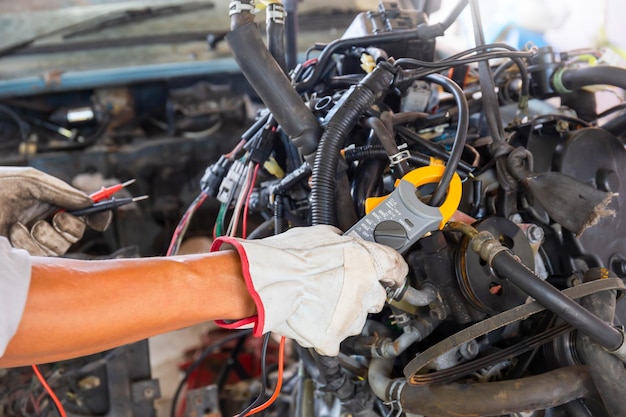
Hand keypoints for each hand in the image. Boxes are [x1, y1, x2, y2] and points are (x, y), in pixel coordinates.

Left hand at [0, 167, 110, 255]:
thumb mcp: (31, 182)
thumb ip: (62, 192)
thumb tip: (88, 202)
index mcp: (53, 202)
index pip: (84, 211)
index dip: (97, 216)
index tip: (101, 219)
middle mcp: (47, 221)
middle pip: (77, 232)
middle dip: (69, 226)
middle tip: (55, 218)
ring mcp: (35, 238)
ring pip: (61, 247)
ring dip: (43, 236)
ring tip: (19, 224)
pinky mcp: (22, 252)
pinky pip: (41, 255)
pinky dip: (27, 243)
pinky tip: (11, 233)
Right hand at [211, 225, 407, 355]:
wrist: (260, 281)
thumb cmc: (284, 256)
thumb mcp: (320, 234)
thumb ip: (342, 242)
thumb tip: (345, 242)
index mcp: (366, 260)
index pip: (397, 267)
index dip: (393, 270)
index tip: (391, 275)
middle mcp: (365, 289)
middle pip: (377, 296)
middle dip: (361, 293)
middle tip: (337, 286)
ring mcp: (350, 317)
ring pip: (355, 318)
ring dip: (342, 312)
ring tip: (317, 300)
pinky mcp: (333, 337)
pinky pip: (334, 337)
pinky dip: (325, 330)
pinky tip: (310, 316)